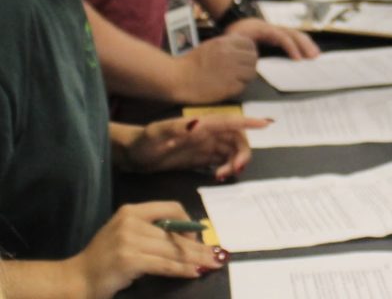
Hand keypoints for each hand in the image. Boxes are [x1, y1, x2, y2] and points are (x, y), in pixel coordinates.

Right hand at [68, 201, 226, 298]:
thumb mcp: (127, 236)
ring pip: (172, 249)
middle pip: (175, 232)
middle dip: (199, 246)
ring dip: (196, 259)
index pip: (171, 208)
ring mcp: (128, 240)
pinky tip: (194, 272)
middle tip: (218, 254)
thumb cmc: (104, 259)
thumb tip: (190, 237)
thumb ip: (152, 232)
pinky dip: (182, 269)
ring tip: (212, 264)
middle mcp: (131, 221)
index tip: (197, 238)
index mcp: (132, 211)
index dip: (188, 222)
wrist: (76, 279)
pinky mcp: (129, 260)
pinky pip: (164, 264)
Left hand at [126, 115, 269, 178]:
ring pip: (231, 151)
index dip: (248, 122)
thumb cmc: (142, 142)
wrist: (130, 154)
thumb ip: (175, 129)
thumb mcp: (155, 135)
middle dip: (242, 153)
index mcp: (200, 124)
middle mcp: (207, 133)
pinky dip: (226, 167)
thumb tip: (198, 123)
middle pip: (236, 139)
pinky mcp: (200, 157)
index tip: (266, 125)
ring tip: (222, 177)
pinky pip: (222, 160)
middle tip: (234, 170)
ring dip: (234, 162)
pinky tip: (217, 177)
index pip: (229, 121)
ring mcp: (204, 145)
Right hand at [173, 34, 257, 102]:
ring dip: (245, 76)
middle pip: (253, 58)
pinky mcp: (230, 87)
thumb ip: (227, 44)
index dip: (249, 51)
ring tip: (235, 79)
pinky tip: (228, 87)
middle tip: (241, 70)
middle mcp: (230, 55)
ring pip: (251, 72)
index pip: (250, 44)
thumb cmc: (191, 63)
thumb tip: (244, 45)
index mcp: (224, 43)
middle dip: (249, 64)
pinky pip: (243, 86)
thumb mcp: (210, 46)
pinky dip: (238, 87)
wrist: (177, 79)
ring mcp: (231, 71)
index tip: (245, 57)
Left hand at [226, 17, 319, 58]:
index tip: (297, 58)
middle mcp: (275, 28)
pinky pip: (295, 37)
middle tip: (313, 57)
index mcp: (264, 30)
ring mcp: (279, 30)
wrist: (238, 22)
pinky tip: (310, 51)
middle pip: (294, 34)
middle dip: (305, 45)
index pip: (281, 37)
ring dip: (307, 44)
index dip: (291, 47)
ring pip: (297, 34)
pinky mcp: (281, 34)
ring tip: (316, 55)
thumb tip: (252, 62)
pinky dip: (304, 43)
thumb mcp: (236, 41)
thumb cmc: (237, 33)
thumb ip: (243, 50)